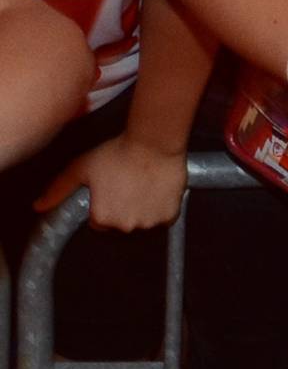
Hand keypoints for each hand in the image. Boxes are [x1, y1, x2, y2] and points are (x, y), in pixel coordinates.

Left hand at [39, 134, 187, 230]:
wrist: (154, 142)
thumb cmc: (116, 152)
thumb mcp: (82, 167)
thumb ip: (58, 189)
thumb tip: (37, 206)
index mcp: (101, 219)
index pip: (99, 222)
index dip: (104, 205)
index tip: (110, 189)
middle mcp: (124, 227)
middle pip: (121, 226)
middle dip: (122, 210)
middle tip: (126, 186)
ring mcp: (148, 223)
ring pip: (142, 224)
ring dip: (141, 212)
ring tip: (141, 187)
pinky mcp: (169, 217)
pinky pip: (162, 220)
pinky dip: (159, 210)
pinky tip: (155, 191)